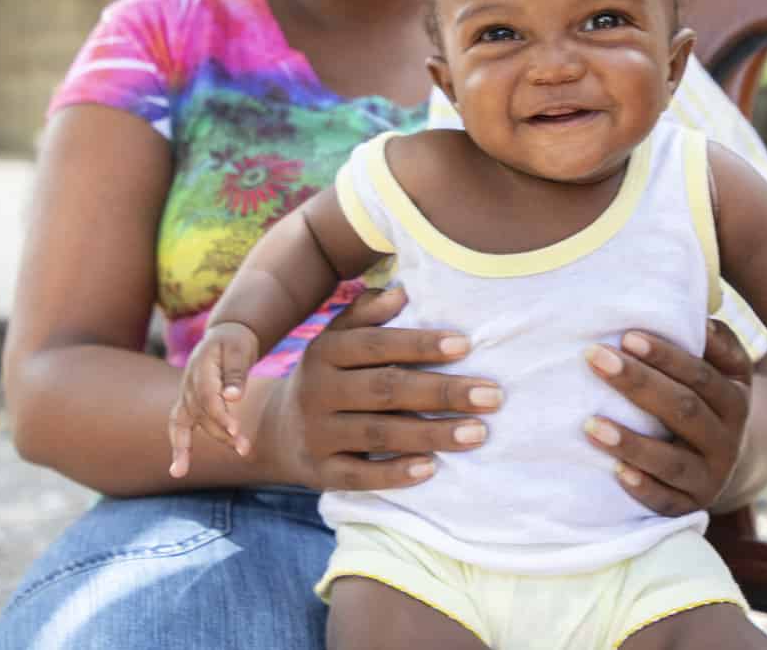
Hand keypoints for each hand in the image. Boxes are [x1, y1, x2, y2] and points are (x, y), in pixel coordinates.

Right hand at [167, 321, 258, 477]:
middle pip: (204, 414)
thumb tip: (233, 398)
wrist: (224, 338)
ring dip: (219, 438)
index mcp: (201, 368)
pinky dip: (179, 448)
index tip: (235, 430)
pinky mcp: (188, 406)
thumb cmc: (234, 343)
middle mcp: (189, 384)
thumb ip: (235, 373)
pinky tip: (178, 471)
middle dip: (224, 432)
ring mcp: (186, 396)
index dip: (220, 415)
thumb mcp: (239, 350)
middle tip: (246, 448)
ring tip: (243, 451)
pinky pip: (178, 428)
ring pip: (197, 423)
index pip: (208, 397)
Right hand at [252, 286, 501, 490]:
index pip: (375, 345)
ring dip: (432, 433)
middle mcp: (317, 391)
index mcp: (324, 352)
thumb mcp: (336, 339)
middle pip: (385, 389)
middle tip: (492, 395)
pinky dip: (395, 473)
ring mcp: (317, 434)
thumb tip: (401, 291)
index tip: (465, 345)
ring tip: (478, 432)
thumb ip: (366, 314)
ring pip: (379, 433)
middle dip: (441, 392)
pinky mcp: (320, 472)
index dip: (419, 344)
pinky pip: (359, 475)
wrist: (274, 430)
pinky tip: (432, 468)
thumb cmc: (328, 376)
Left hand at [583, 320, 753, 516]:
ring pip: (672, 461)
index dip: (665, 356)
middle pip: (683, 411)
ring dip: (631, 443)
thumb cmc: (706, 399)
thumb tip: (697, 314)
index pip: (700, 375)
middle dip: (637, 383)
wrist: (722, 461)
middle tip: (595, 358)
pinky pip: (667, 503)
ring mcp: (710, 478)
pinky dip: (643, 489)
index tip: (626, 336)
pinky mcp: (690, 507)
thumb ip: (714, 340)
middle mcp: (727, 440)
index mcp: (735, 399)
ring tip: (589, 425)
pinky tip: (616, 473)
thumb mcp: (723, 368)